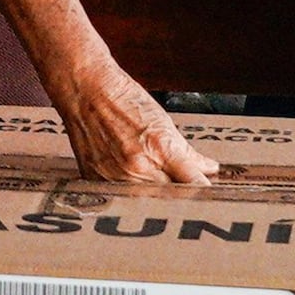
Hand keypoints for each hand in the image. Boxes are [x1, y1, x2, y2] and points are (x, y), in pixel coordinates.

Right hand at [52, 58, 219, 188]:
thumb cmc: (123, 99)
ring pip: (146, 203)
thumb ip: (187, 151)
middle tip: (187, 196)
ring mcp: (116, 177)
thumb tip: (207, 168)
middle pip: (172, 199)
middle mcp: (139, 167)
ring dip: (155, 200)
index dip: (203, 190)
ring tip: (156, 188)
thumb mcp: (163, 121)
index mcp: (161, 149)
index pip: (194, 184)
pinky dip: (129, 194)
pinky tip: (131, 182)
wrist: (86, 90)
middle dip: (182, 198)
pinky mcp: (97, 181)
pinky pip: (120, 198)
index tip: (208, 194)